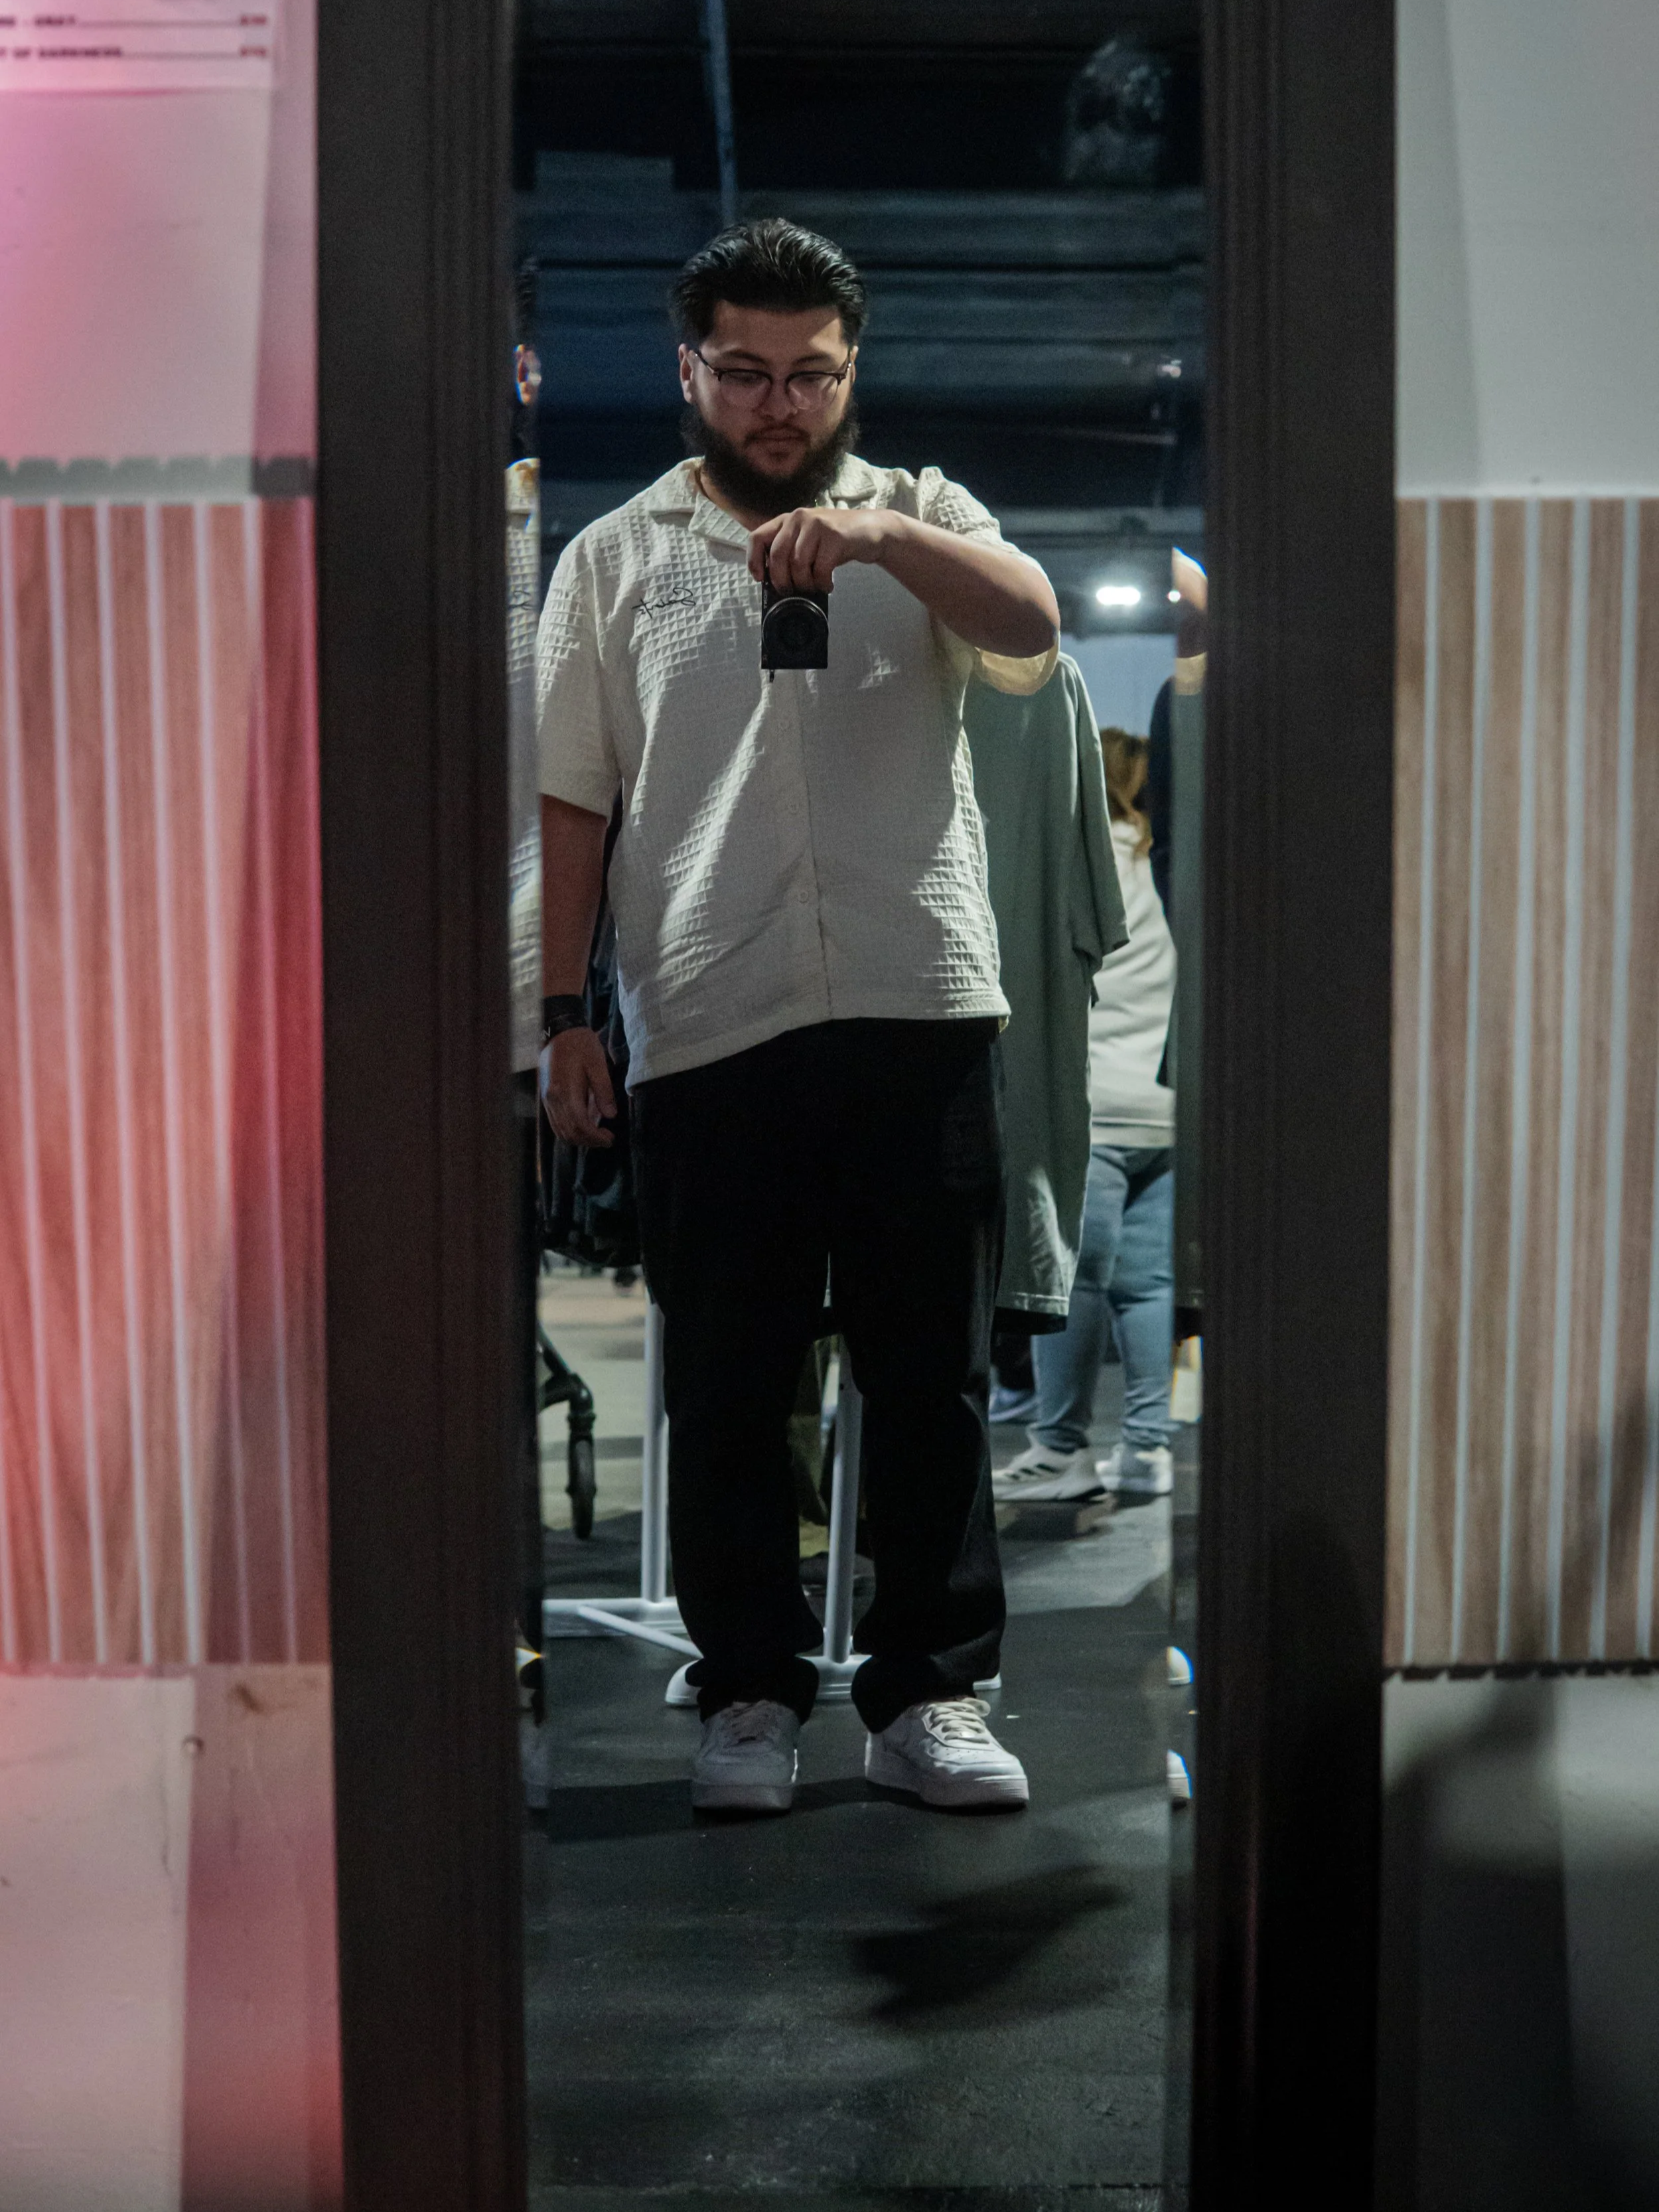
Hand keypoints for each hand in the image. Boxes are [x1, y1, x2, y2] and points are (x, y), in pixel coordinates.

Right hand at [540, 1027, 617, 1148]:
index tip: (610, 1138)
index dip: (595, 1137)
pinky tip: (584, 1126)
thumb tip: (610, 1115)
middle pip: (569, 1132)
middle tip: (606, 1140)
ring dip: (579, 1139)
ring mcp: (546, 1099)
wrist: (560, 1031)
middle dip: (589, 1141)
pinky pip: (555, 1122)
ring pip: (560, 1130)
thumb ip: (604, 1091)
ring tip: (597, 1136)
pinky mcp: (546, 1097)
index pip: (579, 1124)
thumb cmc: (581, 1045)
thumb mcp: (598, 1064)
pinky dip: (569, 1130)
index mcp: (565, 1090)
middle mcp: (552, 1098)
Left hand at [747, 506, 902, 593]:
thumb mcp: (808, 541)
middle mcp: (798, 518)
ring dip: (804, 584)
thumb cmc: (835, 541)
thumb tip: (773, 582)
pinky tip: (828, 584)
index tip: (760, 579)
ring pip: (798, 564)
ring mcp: (817, 524)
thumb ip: (790, 552)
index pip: (757, 537)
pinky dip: (822, 583)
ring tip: (814, 587)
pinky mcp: (834, 536)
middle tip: (791, 592)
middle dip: (782, 580)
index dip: (754, 560)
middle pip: (777, 556)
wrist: (870, 530)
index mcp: (787, 520)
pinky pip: (820, 569)